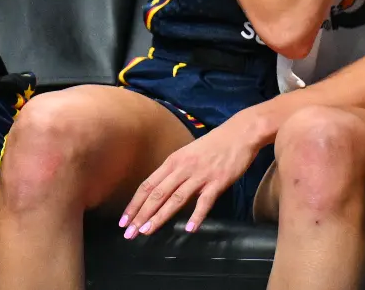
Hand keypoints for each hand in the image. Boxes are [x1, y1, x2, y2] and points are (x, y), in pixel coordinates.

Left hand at [120, 111, 265, 237]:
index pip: (148, 185)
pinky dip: (197, 215)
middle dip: (141, 215)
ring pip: (176, 198)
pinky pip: (205, 201)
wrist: (241, 132)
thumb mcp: (188, 153)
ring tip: (147, 231)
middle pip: (157, 194)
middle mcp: (183, 168)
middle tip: (129, 233)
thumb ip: (175, 171)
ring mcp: (200, 175)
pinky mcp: (218, 181)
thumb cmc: (215, 143)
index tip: (124, 221)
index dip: (134, 204)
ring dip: (160, 216)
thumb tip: (162, 190)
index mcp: (173, 161)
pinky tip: (189, 229)